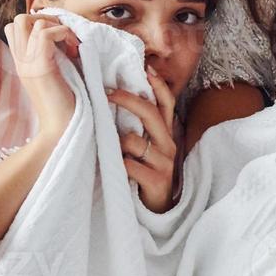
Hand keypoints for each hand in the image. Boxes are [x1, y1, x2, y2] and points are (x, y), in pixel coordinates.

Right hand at [4, 13, 79, 137]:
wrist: (62, 131)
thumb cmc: (65, 106)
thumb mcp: (56, 76)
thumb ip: (52, 58)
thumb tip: (66, 39)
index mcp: (22, 63)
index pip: (14, 28)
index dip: (38, 24)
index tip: (60, 39)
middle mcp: (21, 61)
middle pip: (17, 20)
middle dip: (45, 19)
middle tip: (64, 36)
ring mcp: (27, 63)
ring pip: (27, 20)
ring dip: (56, 25)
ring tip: (71, 45)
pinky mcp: (40, 68)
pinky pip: (45, 34)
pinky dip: (63, 34)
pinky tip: (74, 51)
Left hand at [108, 65, 179, 212]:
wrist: (158, 208)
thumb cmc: (146, 171)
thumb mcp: (148, 145)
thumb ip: (139, 125)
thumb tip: (117, 95)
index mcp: (166, 133)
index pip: (166, 102)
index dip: (157, 85)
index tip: (145, 67)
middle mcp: (168, 144)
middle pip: (150, 113)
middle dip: (127, 99)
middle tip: (106, 93)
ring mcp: (164, 162)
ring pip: (134, 140)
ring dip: (118, 143)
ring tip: (111, 150)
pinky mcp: (157, 180)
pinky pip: (129, 164)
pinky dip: (118, 165)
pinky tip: (115, 168)